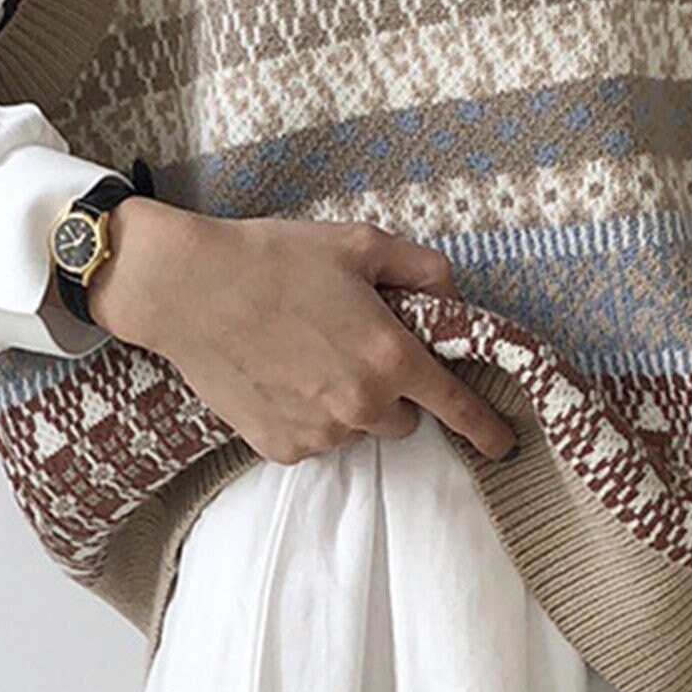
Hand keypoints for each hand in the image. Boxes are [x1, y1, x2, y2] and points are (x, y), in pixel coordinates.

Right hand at [86, 201, 518, 465]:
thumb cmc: (274, 258)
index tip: (503, 444)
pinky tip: (278, 374)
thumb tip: (451, 291)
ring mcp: (319, 432)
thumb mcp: (359, 244)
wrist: (189, 288)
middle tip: (352, 347)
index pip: (455, 405)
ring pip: (354, 429)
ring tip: (303, 354)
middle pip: (402, 419)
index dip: (485, 427)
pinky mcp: (279, 447)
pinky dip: (305, 415)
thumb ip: (420, 269)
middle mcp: (361, 404)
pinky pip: (313, 439)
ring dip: (345, 403)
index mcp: (390, 357)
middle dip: (390, 391)